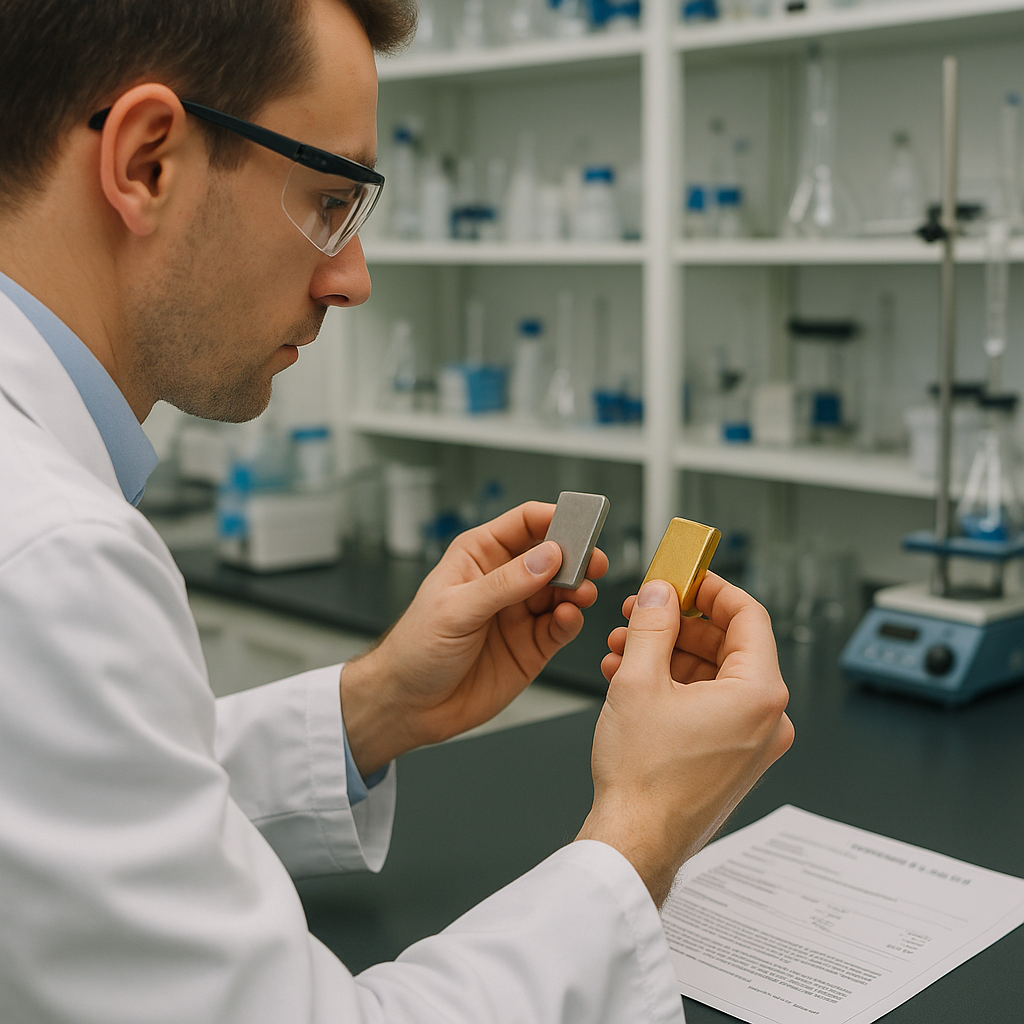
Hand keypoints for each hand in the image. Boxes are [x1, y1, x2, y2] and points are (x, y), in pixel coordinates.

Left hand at [341, 501, 607, 775]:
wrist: (409, 706)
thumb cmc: (415, 649)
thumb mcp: (455, 609)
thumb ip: (504, 584)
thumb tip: (547, 557)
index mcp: (480, 555)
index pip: (526, 523)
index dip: (555, 518)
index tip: (580, 521)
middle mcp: (505, 580)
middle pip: (554, 555)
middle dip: (577, 555)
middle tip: (593, 562)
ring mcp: (521, 613)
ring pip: (564, 590)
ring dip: (578, 589)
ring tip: (581, 593)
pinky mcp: (533, 646)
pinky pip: (562, 626)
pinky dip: (571, 620)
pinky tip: (567, 619)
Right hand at [576, 573, 792, 906]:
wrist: (635, 843)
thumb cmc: (643, 780)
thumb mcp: (639, 681)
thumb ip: (654, 624)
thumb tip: (661, 593)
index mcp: (760, 694)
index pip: (749, 615)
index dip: (712, 589)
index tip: (686, 577)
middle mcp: (767, 719)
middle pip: (729, 645)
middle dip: (679, 624)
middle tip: (643, 612)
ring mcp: (753, 743)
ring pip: (714, 676)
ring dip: (669, 655)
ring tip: (624, 650)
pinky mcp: (733, 760)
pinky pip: (710, 706)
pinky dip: (675, 687)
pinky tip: (633, 681)